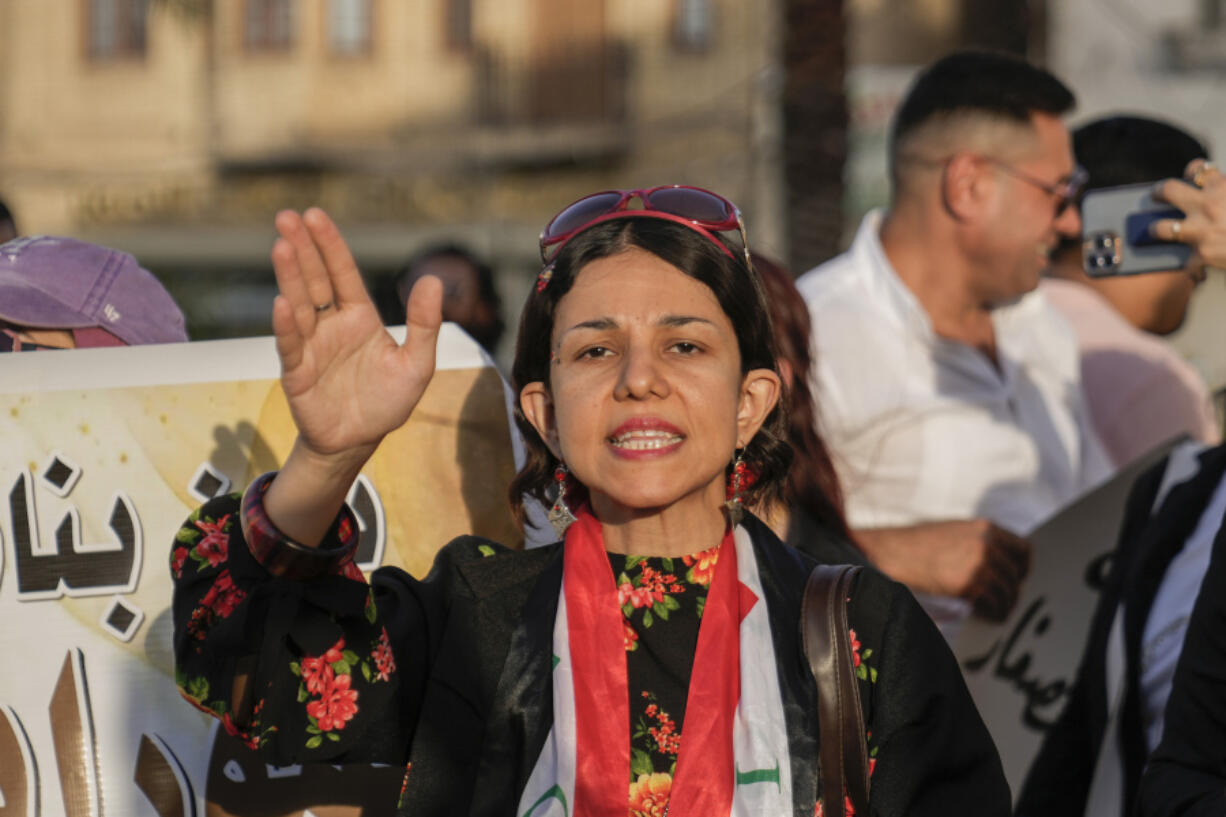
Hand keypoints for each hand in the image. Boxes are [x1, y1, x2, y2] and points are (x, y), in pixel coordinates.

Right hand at [271, 208, 442, 461]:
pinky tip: (282, 303)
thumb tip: (432, 280)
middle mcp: (331, 325)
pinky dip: (286, 325)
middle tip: (286, 216)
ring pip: (300, 305)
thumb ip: (424, 324)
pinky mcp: (297, 372)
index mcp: (359, 317)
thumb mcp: (418, 364)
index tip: (315, 215)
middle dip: (302, 248)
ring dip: (290, 277)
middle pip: (315, 280)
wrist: (360, 441)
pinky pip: (291, 345)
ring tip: (281, 246)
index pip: (342, 273)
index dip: (329, 245)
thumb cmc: (387, 401)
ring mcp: (311, 346)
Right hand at [854, 519, 1031, 621]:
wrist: (895, 552)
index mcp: (986, 528)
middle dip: (1013, 590)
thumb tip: (999, 564)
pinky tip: (985, 615)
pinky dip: (992, 612)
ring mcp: (979, 564)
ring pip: (1007, 592)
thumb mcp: (955, 531)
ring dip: (1004, 605)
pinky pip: (993, 604)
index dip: (1024, 568)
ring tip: (997, 613)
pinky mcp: (969, 584)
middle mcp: (987, 544)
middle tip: (1006, 601)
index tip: (1018, 579)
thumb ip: (980, 542)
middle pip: (1016, 574)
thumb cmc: (920, 544)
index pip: (1024, 549)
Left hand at [1150, 159, 1225, 272]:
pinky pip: (1188, 263)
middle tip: (1156, 196)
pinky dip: (1193, 267)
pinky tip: (1195, 270)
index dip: (1192, 171)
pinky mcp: (1203, 254)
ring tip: (1155, 231)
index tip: (1191, 175)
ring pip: (1161, 227)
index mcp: (1222, 187)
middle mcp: (1207, 205)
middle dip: (1159, 192)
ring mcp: (1201, 230)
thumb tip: (1218, 183)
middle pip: (1168, 191)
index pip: (1198, 169)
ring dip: (1157, 229)